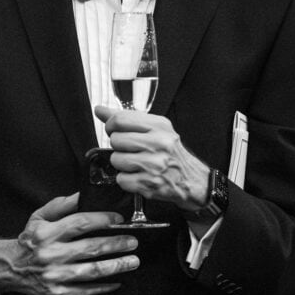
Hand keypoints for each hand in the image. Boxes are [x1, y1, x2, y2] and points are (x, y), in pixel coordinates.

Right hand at [0, 193, 139, 294]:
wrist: (11, 267)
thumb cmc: (29, 240)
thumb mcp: (40, 217)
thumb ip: (61, 205)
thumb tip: (82, 195)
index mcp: (47, 233)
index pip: (80, 223)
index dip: (102, 220)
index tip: (118, 219)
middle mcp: (51, 254)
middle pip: (91, 248)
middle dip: (116, 244)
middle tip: (132, 241)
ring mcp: (55, 275)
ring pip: (93, 271)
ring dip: (116, 265)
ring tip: (132, 260)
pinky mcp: (58, 293)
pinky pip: (86, 290)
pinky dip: (104, 286)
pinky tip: (117, 281)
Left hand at [94, 105, 209, 213]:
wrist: (193, 180)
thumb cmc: (172, 154)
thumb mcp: (155, 129)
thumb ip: (127, 119)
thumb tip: (100, 110)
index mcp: (159, 126)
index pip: (120, 119)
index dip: (110, 125)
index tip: (113, 130)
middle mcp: (158, 144)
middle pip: (116, 140)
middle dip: (119, 147)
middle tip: (131, 150)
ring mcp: (154, 165)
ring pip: (116, 160)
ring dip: (122, 164)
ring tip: (137, 164)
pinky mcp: (150, 184)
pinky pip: (121, 179)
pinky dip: (127, 180)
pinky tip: (140, 176)